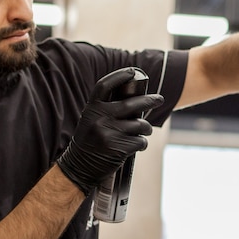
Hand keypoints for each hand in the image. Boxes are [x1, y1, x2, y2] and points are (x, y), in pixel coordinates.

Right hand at [57, 67, 163, 194]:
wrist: (80, 167)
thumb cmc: (90, 141)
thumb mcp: (91, 121)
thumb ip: (106, 109)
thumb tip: (135, 97)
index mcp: (92, 109)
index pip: (105, 86)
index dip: (119, 76)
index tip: (133, 71)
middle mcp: (99, 118)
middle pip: (131, 104)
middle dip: (149, 100)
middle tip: (159, 99)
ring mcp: (109, 133)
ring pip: (140, 125)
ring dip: (146, 128)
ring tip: (145, 130)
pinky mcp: (118, 148)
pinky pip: (140, 141)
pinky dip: (142, 143)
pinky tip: (138, 145)